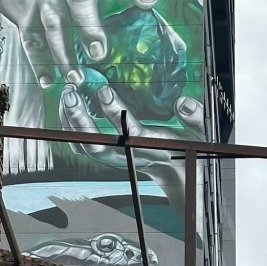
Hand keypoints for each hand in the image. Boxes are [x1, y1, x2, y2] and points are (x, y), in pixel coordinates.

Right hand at [0, 0, 158, 89]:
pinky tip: (48, 81)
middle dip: (89, 24)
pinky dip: (39, 63)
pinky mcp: (24, 15)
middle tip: (100, 52)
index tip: (150, 2)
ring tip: (76, 77)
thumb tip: (143, 25)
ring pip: (53, 23)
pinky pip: (31, 40)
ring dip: (64, 53)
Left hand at [59, 83, 203, 213]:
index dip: (115, 114)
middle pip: (98, 146)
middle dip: (80, 121)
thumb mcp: (200, 135)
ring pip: (85, 147)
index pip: (130, 134)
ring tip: (66, 94)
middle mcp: (128, 156)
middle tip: (70, 94)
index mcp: (151, 148)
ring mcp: (115, 158)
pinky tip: (68, 105)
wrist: (178, 174)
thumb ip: (195, 119)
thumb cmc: (188, 150)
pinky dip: (70, 127)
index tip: (103, 91)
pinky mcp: (107, 155)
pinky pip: (82, 146)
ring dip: (71, 123)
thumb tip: (183, 102)